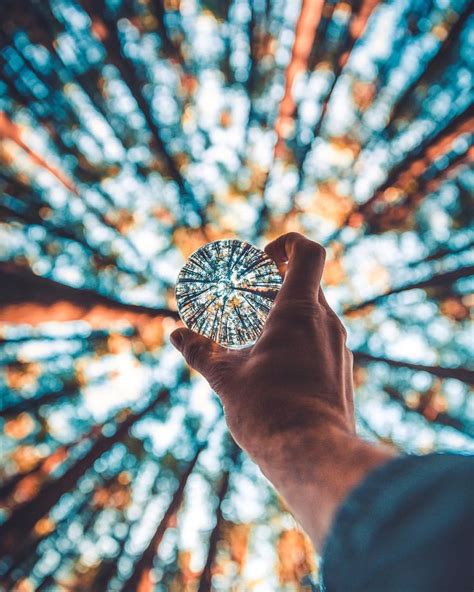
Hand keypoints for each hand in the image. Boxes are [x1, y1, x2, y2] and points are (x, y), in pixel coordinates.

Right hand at [170, 232, 393, 548]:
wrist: (315, 456)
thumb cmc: (269, 413)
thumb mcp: (226, 378)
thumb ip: (201, 351)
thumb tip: (176, 334)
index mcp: (299, 312)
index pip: (307, 253)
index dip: (285, 244)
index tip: (261, 260)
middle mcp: (326, 323)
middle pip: (304, 283)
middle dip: (271, 284)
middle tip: (242, 299)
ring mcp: (338, 346)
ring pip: (313, 311)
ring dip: (283, 312)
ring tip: (252, 333)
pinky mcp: (342, 369)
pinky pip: (320, 337)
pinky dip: (296, 336)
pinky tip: (273, 363)